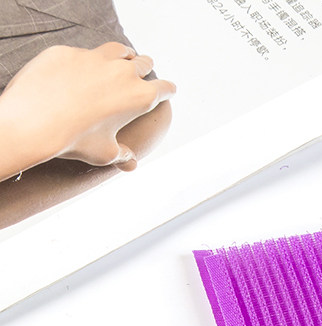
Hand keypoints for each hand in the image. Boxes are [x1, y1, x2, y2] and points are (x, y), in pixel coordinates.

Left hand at [0, 42, 175, 179]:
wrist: (36, 120)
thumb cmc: (76, 140)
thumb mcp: (105, 153)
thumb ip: (122, 156)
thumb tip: (131, 164)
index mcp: (141, 97)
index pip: (165, 88)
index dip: (168, 90)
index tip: (169, 90)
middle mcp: (123, 72)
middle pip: (143, 63)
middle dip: (145, 68)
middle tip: (143, 71)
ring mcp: (96, 58)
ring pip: (118, 50)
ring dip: (123, 55)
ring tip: (121, 59)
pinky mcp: (69, 52)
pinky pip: (83, 54)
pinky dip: (87, 61)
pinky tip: (81, 69)